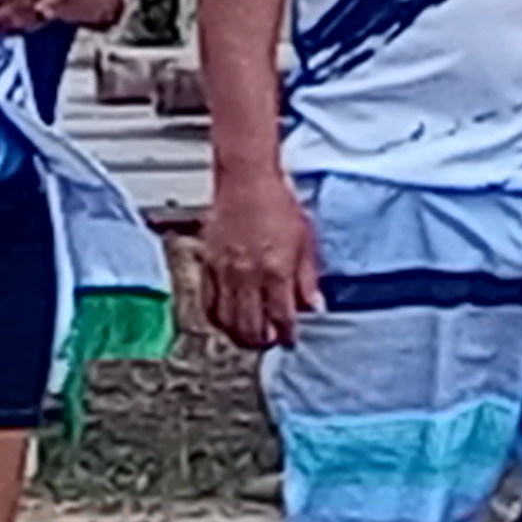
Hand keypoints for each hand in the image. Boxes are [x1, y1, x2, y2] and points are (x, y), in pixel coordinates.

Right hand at [202, 164, 321, 351]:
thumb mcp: (305, 240)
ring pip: (227, 321)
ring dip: (239, 334)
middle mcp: (248, 275)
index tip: (290, 338)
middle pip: (251, 328)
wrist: (246, 180)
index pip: (282, 318)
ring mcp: (224, 272)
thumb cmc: (276, 203)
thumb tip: (313, 305)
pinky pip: (208, 304)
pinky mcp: (207, 265)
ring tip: (249, 335)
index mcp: (275, 270)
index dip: (287, 335)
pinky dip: (217, 319)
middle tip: (270, 341)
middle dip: (263, 341)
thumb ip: (308, 278)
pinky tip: (226, 320)